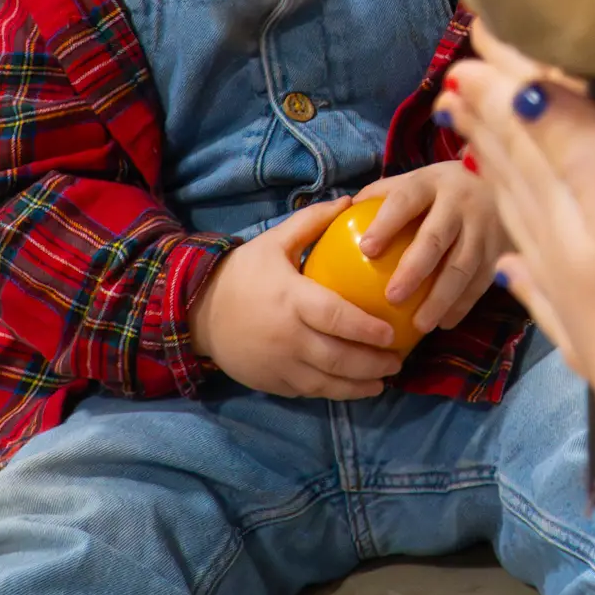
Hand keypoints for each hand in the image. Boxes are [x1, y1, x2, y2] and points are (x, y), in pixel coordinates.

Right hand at [189, 199, 404, 398]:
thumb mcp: (273, 242)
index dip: (366, 329)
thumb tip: (350, 200)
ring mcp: (279, 364)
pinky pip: (310, 392)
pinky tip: (355, 389)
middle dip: (373, 363)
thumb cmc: (241, 273)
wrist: (196, 311)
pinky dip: (335, 393)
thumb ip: (311, 222)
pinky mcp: (272, 383)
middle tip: (398, 359)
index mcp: (291, 299)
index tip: (393, 333)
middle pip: (338, 357)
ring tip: (384, 381)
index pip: (335, 317)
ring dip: (360, 385)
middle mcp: (287, 336)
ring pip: (327, 383)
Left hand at [354, 162, 505, 334]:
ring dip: (441, 298)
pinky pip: (481, 282)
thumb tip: (341, 218)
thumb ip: (381, 196)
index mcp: (432, 183)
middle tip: (392, 297)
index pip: (406, 200)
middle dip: (414, 270)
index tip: (367, 249)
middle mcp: (460, 203)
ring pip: (463, 266)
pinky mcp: (501, 250)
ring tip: (419, 325)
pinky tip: (443, 323)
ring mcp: (484, 227)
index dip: (387, 223)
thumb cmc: (440, 189)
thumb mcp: (414, 181)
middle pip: (436, 238)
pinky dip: (463, 305)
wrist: (502, 183)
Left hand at [437, 46, 594, 508]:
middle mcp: (552, 242)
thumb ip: (570, 139)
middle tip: (458, 87)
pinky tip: (512, 269)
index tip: (471, 39)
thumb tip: (513, 89)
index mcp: (558, 201)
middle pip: (511, 171)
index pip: (515, 129)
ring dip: (500, 180)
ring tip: (477, 153)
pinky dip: (523, 262)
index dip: (494, 83)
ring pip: (521, 221)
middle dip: (487, 124)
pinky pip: (541, 281)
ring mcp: (573, 292)